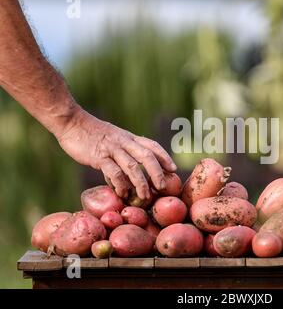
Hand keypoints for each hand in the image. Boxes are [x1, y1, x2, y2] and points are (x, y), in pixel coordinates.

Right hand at [55, 108, 176, 199]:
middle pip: (147, 156)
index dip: (165, 157)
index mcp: (129, 138)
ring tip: (145, 196)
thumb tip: (130, 176)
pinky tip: (122, 193)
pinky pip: (114, 171)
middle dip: (158, 172)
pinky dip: (120, 184)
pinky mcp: (98, 156)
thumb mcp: (113, 139)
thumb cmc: (91, 134)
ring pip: (133, 166)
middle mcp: (124, 142)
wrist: (71, 123)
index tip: (174, 169)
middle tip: (164, 187)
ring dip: (141, 182)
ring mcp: (112, 148)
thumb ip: (123, 153)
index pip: (152, 146)